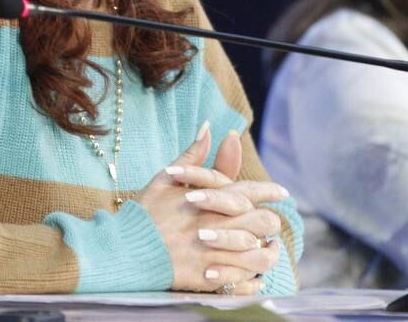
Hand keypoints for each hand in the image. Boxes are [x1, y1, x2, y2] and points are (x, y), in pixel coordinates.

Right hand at [136, 123, 284, 294]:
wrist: (125, 250)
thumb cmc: (145, 213)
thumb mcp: (166, 178)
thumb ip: (193, 154)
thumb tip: (209, 125)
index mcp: (208, 200)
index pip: (250, 192)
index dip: (270, 191)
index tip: (282, 192)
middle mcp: (214, 226)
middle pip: (262, 222)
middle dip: (271, 222)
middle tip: (271, 224)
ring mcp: (212, 254)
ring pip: (257, 254)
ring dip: (266, 252)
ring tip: (267, 250)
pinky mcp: (206, 279)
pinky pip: (242, 282)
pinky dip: (252, 280)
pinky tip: (254, 276)